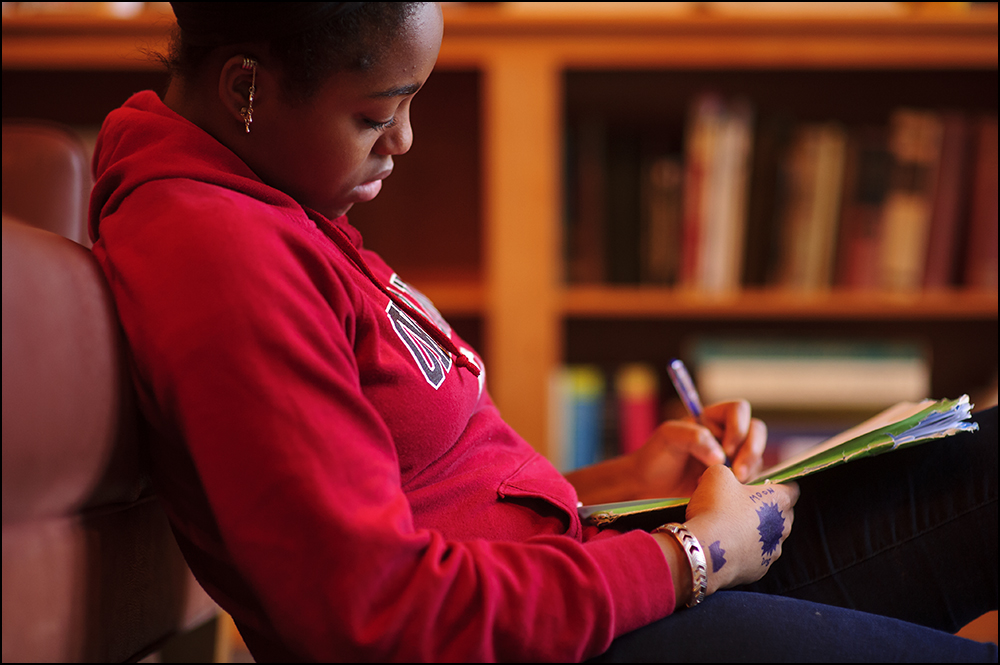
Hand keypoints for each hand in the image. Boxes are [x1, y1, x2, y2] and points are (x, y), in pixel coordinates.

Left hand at [630, 400, 766, 497]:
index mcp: (712, 419)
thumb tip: (721, 456)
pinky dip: (743, 487)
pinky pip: (752, 479)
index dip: (738, 427)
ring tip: (724, 485)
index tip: (725, 449)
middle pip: (756, 431)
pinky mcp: (734, 481)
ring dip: (747, 471)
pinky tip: (723, 494)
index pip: (739, 410)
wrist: (648, 488)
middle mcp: (726, 435)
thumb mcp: (669, 436)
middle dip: (751, 451)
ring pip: (757, 457)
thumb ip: (695, 437)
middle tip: (737, 472)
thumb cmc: (655, 457)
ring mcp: (732, 458)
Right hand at [683, 465, 798, 593]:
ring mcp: (773, 551)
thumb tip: (727, 478)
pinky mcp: (760, 570)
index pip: (792, 488)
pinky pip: (756, 556)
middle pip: (782, 514)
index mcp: (779, 500)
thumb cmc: (715, 509)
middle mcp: (783, 527)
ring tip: (731, 527)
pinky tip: (727, 545)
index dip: (778, 483)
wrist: (705, 550)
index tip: (763, 483)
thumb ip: (728, 472)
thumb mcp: (717, 475)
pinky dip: (745, 550)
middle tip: (742, 503)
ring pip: (770, 537)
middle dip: (766, 508)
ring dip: (756, 531)